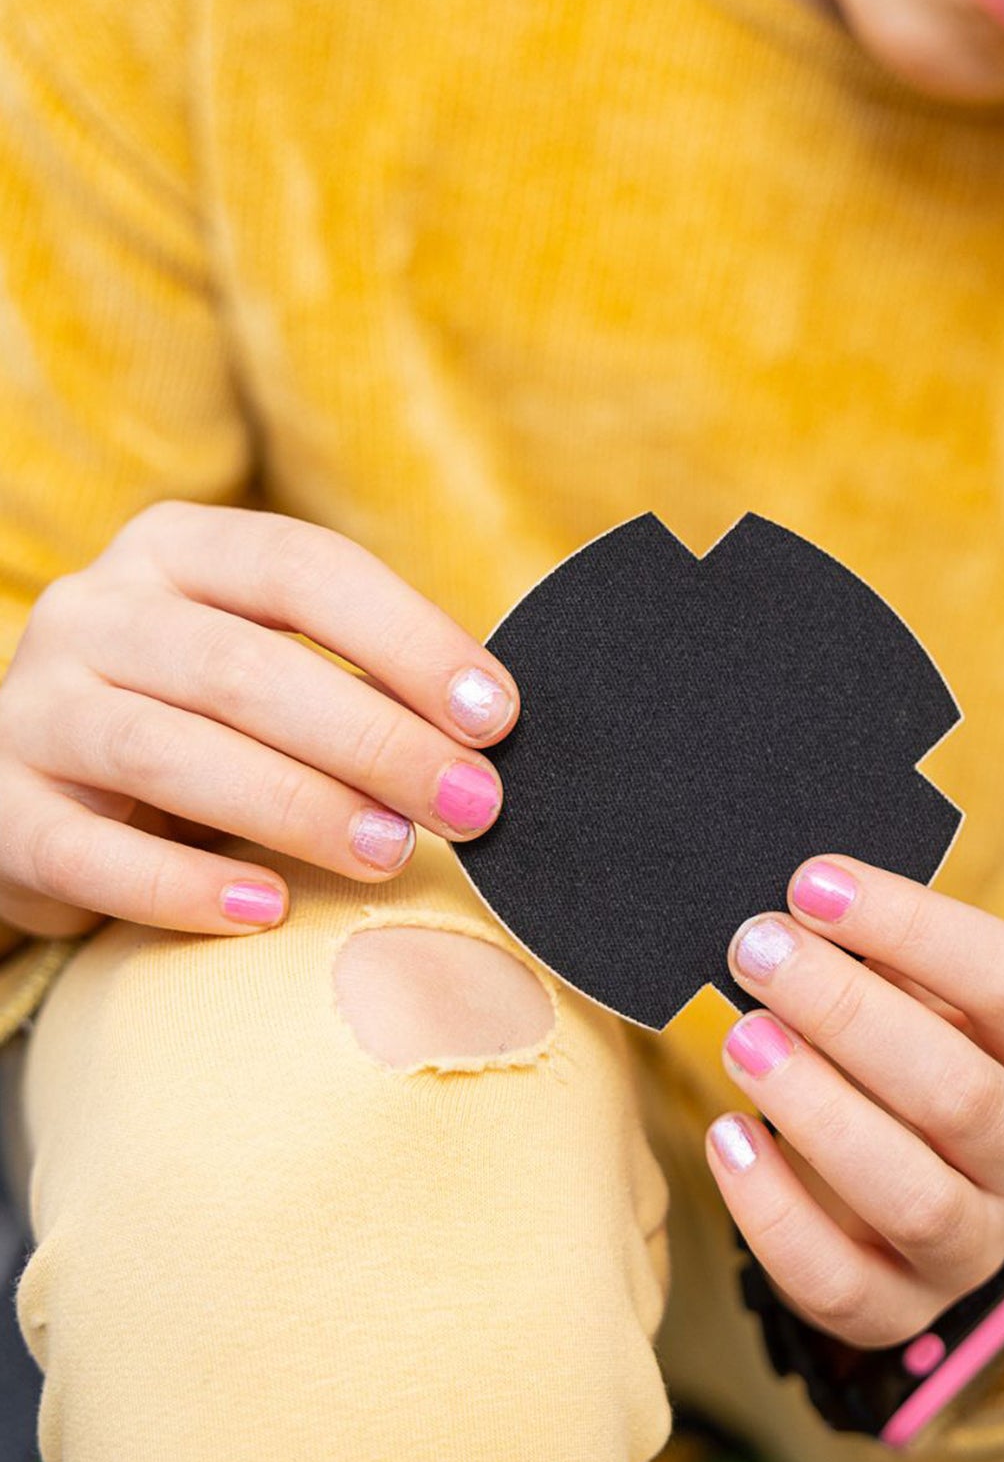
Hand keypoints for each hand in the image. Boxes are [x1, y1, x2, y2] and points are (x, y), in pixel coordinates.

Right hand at [0, 502, 517, 938]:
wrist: (42, 789)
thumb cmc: (199, 722)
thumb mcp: (267, 669)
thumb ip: (358, 678)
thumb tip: (488, 730)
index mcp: (176, 551)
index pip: (303, 568)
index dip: (407, 638)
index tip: (495, 715)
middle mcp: (94, 613)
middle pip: (246, 668)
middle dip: (376, 741)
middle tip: (469, 804)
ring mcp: (34, 709)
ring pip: (172, 753)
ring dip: (298, 808)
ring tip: (391, 853)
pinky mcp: (0, 811)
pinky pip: (92, 854)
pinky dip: (184, 888)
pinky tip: (268, 910)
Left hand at [705, 855, 1003, 1349]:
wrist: (923, 1166)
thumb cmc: (918, 1043)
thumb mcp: (926, 988)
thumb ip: (882, 948)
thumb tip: (799, 901)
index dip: (913, 926)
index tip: (812, 882)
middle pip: (961, 1093)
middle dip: (846, 1011)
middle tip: (757, 949)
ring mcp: (980, 1247)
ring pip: (914, 1197)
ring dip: (818, 1110)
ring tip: (744, 1038)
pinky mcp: (903, 1310)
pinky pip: (841, 1286)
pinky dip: (775, 1214)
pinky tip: (728, 1138)